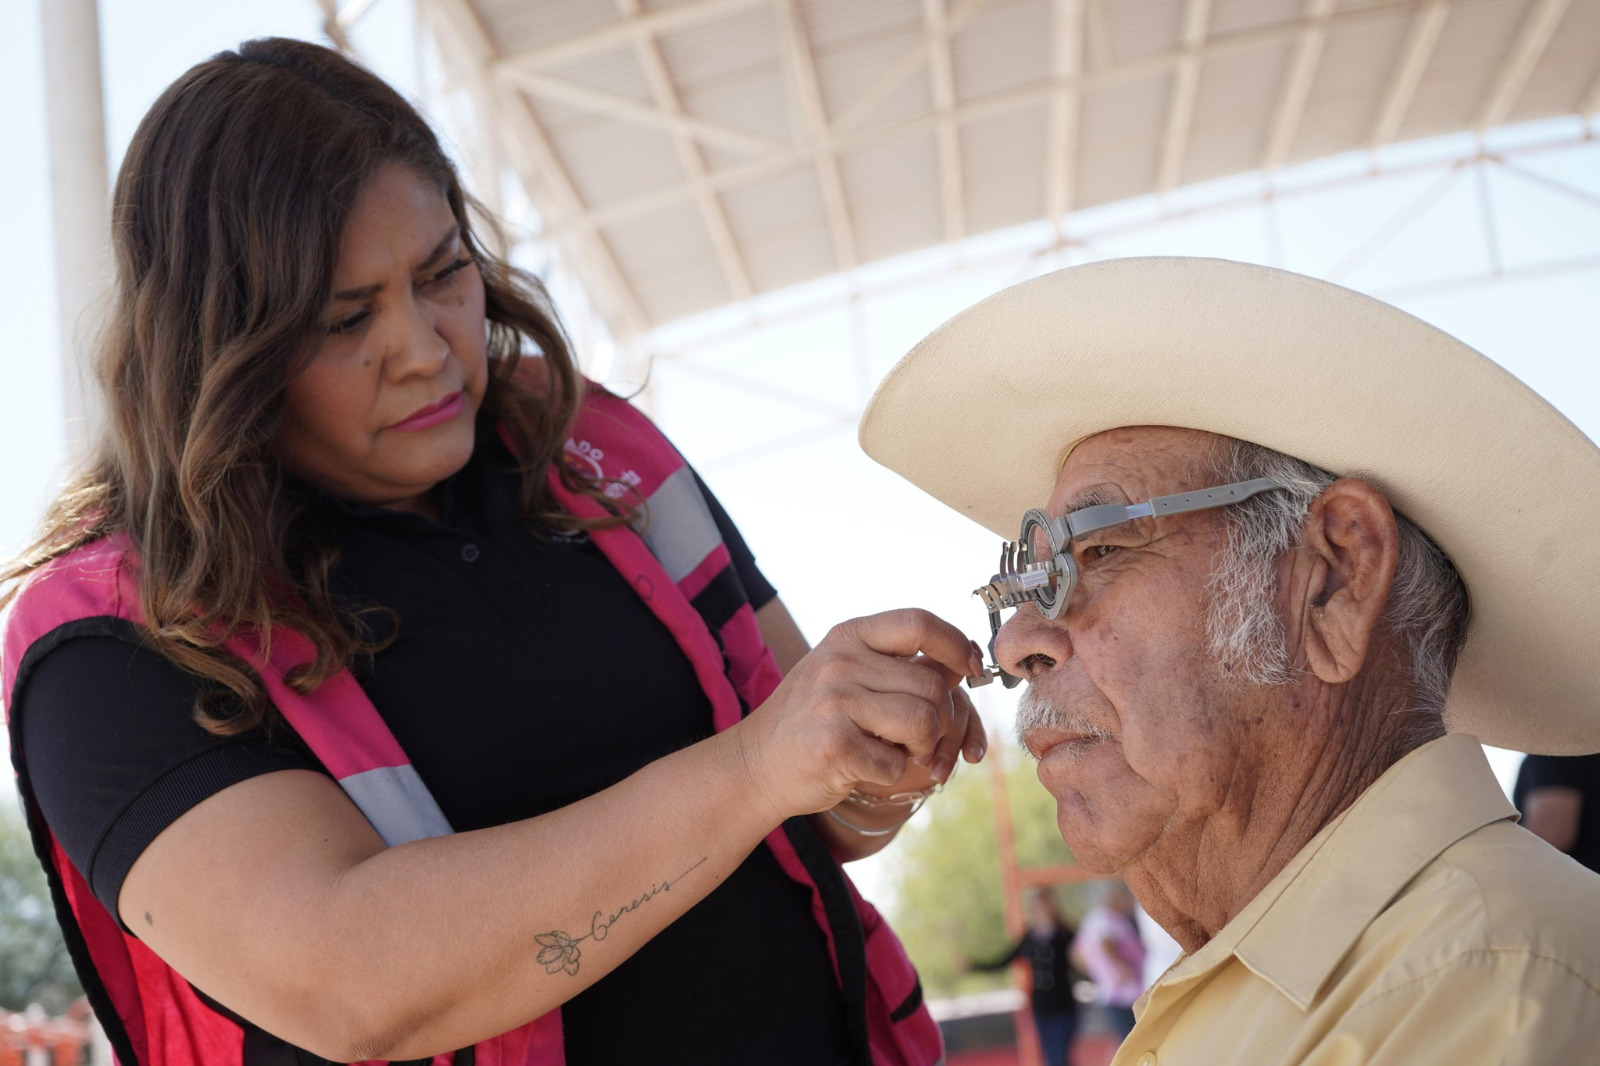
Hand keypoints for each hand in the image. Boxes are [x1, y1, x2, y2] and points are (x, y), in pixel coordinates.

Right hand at [730, 609, 984, 822]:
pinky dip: (892, 774)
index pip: (919, 623)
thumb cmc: (814, 721)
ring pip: (925, 722)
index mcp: (849, 636)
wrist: (754, 764)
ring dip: (923, 749)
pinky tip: (866, 769)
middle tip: (923, 741)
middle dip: (942, 721)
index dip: (957, 645)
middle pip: (934, 685)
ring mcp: (834, 701)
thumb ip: (898, 666)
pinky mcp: (833, 745)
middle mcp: (840, 661)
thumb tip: (966, 665)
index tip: (971, 668)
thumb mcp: (846, 674)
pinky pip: (897, 763)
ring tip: (897, 753)